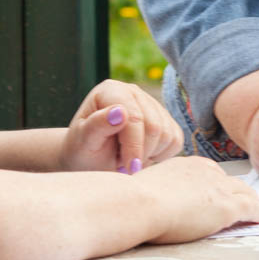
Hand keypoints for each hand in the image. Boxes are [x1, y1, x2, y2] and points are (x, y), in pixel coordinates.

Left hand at [60, 79, 183, 173]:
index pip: (134, 117)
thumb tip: (120, 112)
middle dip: (140, 153)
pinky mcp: (166, 120)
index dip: (133, 146)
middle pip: (154, 127)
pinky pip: (176, 142)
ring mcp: (152, 104)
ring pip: (167, 135)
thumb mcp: (83, 142)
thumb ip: (97, 125)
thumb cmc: (83, 150)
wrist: (91, 159)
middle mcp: (134, 92)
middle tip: (122, 166)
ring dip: (149, 155)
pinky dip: (160, 156)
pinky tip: (141, 155)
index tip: (128, 169)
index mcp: (111, 90)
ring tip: (127, 158)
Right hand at [134, 157, 258, 243]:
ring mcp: (218, 189)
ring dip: (252, 201)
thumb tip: (146, 201)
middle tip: (247, 200)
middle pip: (230, 181)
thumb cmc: (132, 201)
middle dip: (239, 191)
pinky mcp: (227, 207)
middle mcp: (206, 172)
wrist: (138, 203)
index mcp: (186, 165)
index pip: (211, 173)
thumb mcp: (147, 189)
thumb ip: (156, 192)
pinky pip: (252, 208)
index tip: (222, 191)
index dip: (219, 184)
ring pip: (245, 193)